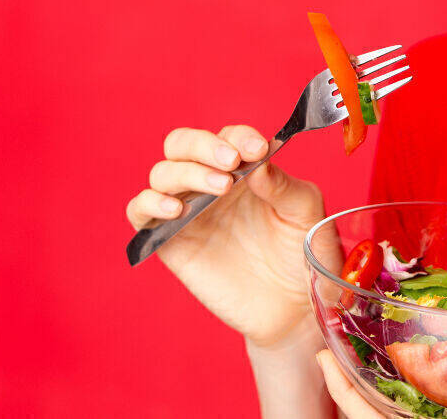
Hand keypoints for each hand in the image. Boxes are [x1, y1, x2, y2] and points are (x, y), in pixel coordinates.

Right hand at [126, 126, 340, 347]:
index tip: (258, 150)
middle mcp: (212, 185)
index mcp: (246, 170)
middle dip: (202, 145)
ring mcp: (189, 212)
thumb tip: (258, 162)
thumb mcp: (306, 214)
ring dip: (185, 173)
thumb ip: (284, 185)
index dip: (238, 137)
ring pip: (162, 173)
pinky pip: (140, 212)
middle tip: (231, 162)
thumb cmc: (305, 256)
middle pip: (182, 144)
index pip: (228, 137)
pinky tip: (176, 210)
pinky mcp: (171, 243)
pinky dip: (148, 203)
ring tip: (220, 189)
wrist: (294, 309)